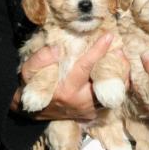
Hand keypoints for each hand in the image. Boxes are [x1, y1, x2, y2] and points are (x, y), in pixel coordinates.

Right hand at [11, 33, 129, 120]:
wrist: (33, 110)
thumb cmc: (34, 86)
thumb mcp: (29, 71)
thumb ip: (41, 58)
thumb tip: (58, 48)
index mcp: (65, 89)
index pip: (85, 66)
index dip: (98, 50)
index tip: (109, 36)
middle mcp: (80, 101)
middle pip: (106, 82)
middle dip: (117, 65)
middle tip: (119, 51)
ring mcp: (88, 109)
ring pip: (113, 92)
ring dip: (119, 75)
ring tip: (119, 59)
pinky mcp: (92, 113)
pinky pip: (111, 98)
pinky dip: (116, 85)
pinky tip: (116, 72)